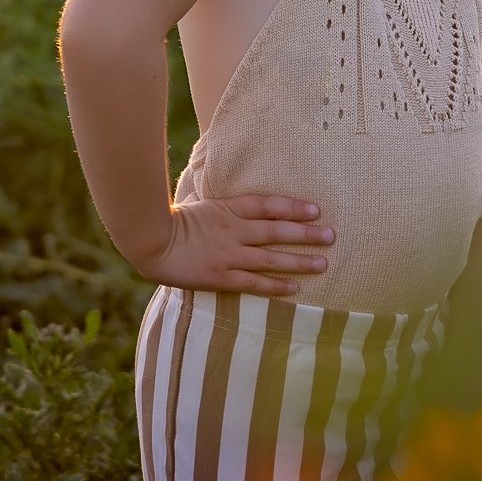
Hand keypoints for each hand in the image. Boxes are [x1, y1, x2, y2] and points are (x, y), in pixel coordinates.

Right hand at [132, 194, 333, 296]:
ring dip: (299, 260)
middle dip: (306, 233)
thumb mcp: (198, 201)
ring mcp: (229, 254)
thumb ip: (220, 200)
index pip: (268, 205)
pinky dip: (275, 285)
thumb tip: (233, 193)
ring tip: (323, 262)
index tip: (315, 210)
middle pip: (277, 230)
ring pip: (271, 258)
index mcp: (227, 208)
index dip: (293, 207)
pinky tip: (295, 286)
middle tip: (331, 236)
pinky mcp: (221, 276)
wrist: (150, 241)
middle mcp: (233, 231)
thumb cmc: (171, 219)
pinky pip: (254, 282)